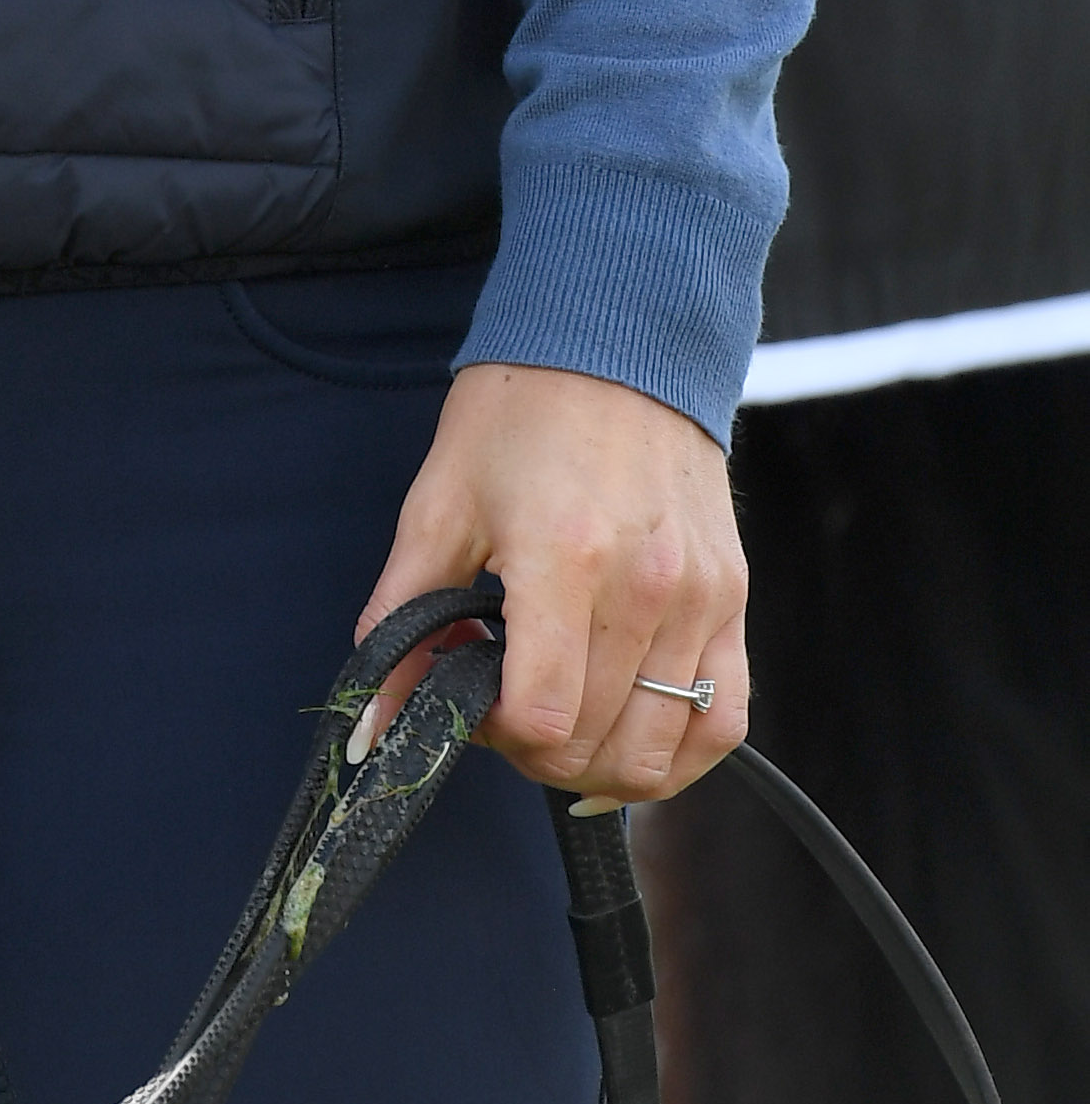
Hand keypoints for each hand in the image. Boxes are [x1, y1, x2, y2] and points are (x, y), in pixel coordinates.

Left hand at [361, 359, 746, 804]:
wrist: (615, 341)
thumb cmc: (520, 413)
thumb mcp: (439, 503)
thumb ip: (400, 616)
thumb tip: (370, 718)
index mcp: (564, 559)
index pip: (544, 718)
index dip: (496, 735)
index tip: (473, 700)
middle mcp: (644, 588)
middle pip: (596, 744)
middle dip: (535, 750)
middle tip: (505, 704)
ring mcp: (700, 599)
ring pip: (657, 750)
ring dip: (598, 762)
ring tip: (561, 715)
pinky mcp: (733, 600)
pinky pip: (724, 721)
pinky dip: (677, 756)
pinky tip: (630, 739)